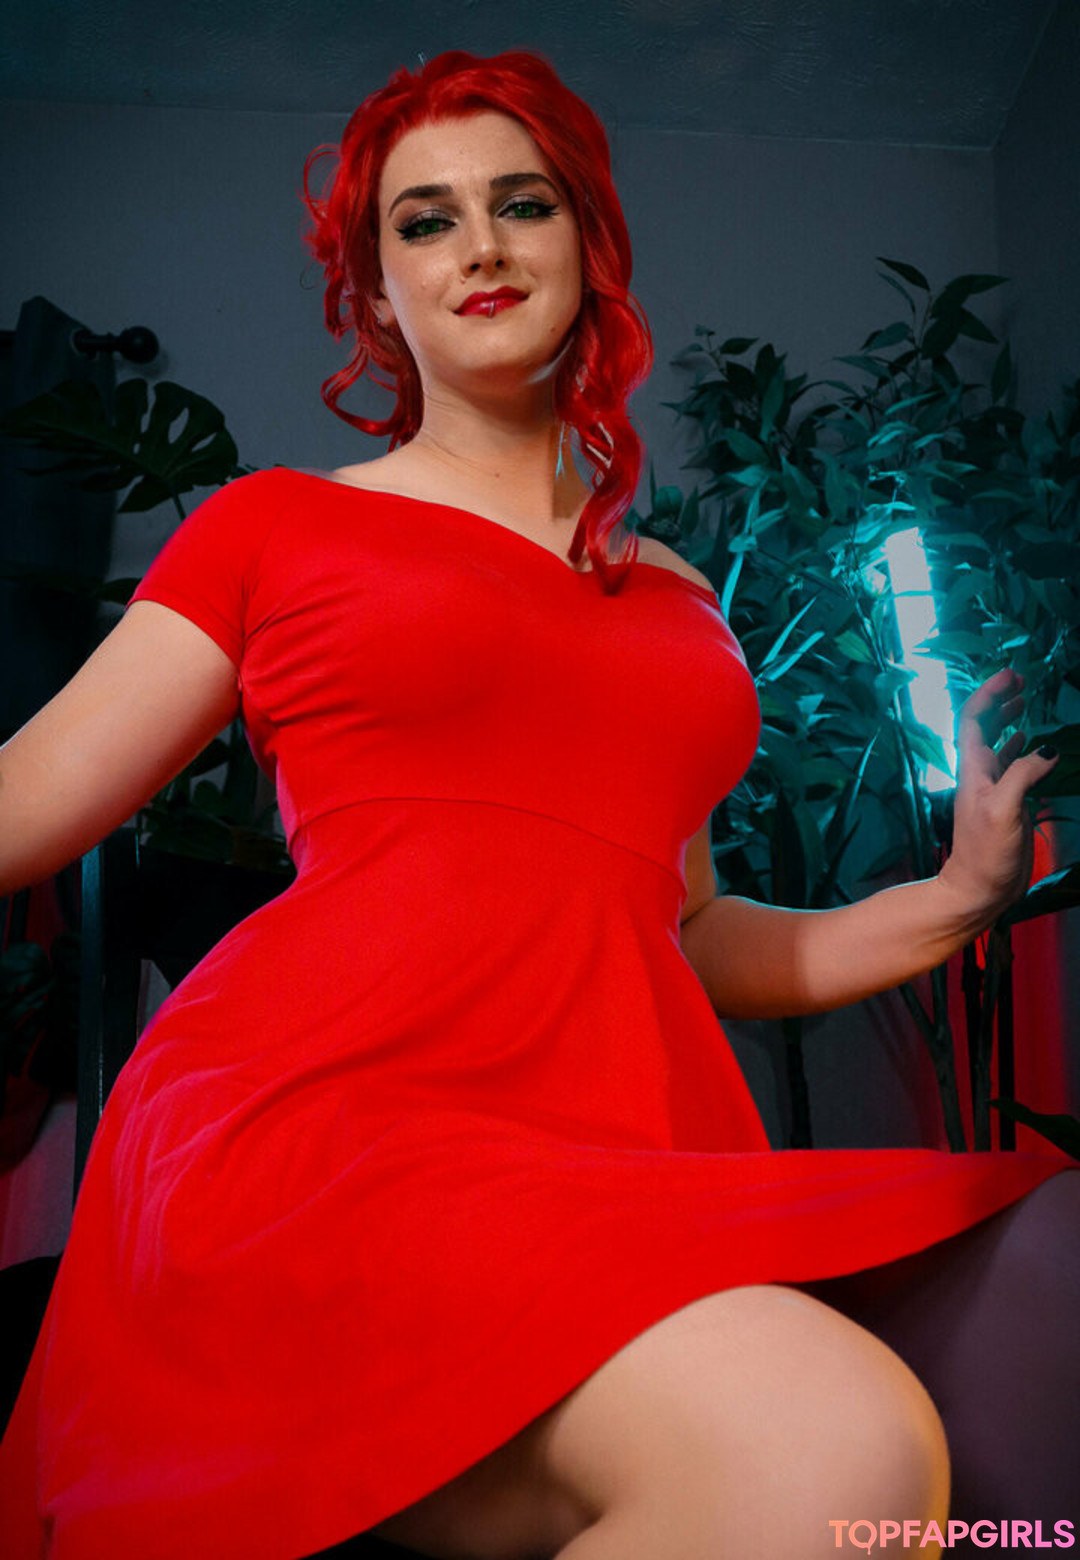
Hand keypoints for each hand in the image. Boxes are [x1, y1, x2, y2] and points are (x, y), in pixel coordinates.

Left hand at [937, 668, 1058, 922]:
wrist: (980, 888)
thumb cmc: (985, 852)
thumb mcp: (1003, 809)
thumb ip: (1022, 775)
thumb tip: (1046, 748)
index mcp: (973, 769)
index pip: (975, 720)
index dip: (989, 694)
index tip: (1011, 675)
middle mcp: (980, 773)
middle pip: (985, 726)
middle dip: (1000, 700)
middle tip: (1021, 682)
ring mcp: (993, 788)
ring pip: (999, 744)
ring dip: (1009, 720)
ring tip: (1024, 701)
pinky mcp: (1007, 803)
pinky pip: (1013, 767)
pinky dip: (1021, 749)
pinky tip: (1030, 742)